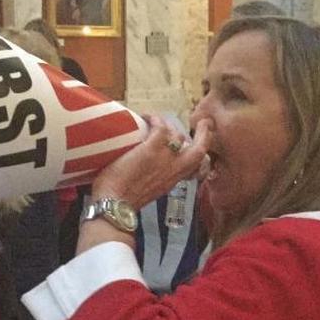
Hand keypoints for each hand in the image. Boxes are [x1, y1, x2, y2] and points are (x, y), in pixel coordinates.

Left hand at [91, 116, 212, 208]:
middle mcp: (174, 169)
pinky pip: (161, 126)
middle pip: (200, 149)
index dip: (201, 153)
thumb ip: (154, 180)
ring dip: (168, 124)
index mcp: (173, 180)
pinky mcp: (153, 148)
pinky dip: (155, 118)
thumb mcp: (148, 191)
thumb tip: (145, 169)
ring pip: (178, 135)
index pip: (198, 166)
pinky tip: (145, 117)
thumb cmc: (123, 200)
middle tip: (202, 123)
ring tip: (155, 121)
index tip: (199, 143)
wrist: (115, 202)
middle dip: (204, 134)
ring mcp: (165, 158)